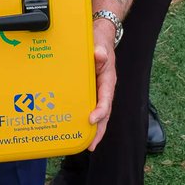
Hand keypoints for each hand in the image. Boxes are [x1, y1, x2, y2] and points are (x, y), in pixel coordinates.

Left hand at [87, 31, 116, 150]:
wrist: (100, 38)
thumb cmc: (100, 43)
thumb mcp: (101, 44)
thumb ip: (100, 51)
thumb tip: (100, 55)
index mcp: (108, 80)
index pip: (106, 99)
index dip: (100, 111)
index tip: (92, 119)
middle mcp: (104, 89)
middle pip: (103, 113)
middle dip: (98, 130)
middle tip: (90, 145)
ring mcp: (98, 91)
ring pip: (97, 113)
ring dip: (92, 129)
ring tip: (84, 144)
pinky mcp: (90, 91)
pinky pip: (89, 106)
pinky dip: (84, 118)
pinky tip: (76, 127)